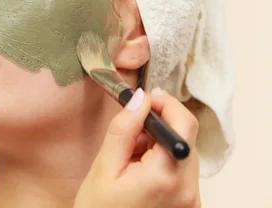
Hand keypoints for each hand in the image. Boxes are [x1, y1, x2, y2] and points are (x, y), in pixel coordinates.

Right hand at [74, 88, 199, 207]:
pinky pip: (181, 171)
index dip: (165, 104)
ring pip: (183, 153)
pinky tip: (138, 173)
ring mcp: (191, 200)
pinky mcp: (188, 205)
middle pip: (184, 138)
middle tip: (127, 138)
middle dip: (157, 128)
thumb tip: (139, 99)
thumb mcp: (103, 167)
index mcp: (166, 176)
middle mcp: (188, 189)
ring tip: (129, 160)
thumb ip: (123, 129)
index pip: (183, 123)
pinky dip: (162, 162)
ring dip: (159, 145)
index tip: (143, 102)